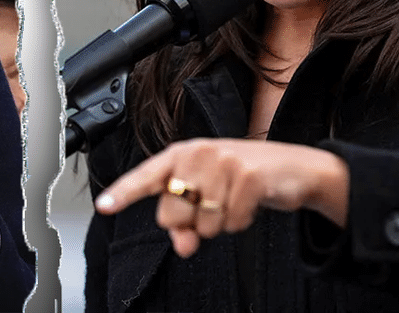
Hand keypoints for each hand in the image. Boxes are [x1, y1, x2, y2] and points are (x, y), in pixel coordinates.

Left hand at [94, 138, 348, 257]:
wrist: (295, 167)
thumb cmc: (244, 179)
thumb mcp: (210, 197)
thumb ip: (187, 221)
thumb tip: (183, 246)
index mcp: (182, 153)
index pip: (146, 176)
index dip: (123, 193)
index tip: (103, 207)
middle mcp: (198, 152)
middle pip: (174, 214)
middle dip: (194, 222)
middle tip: (216, 204)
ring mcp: (223, 161)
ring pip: (204, 223)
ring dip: (222, 222)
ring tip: (236, 199)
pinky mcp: (247, 175)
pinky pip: (232, 223)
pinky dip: (242, 222)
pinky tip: (251, 202)